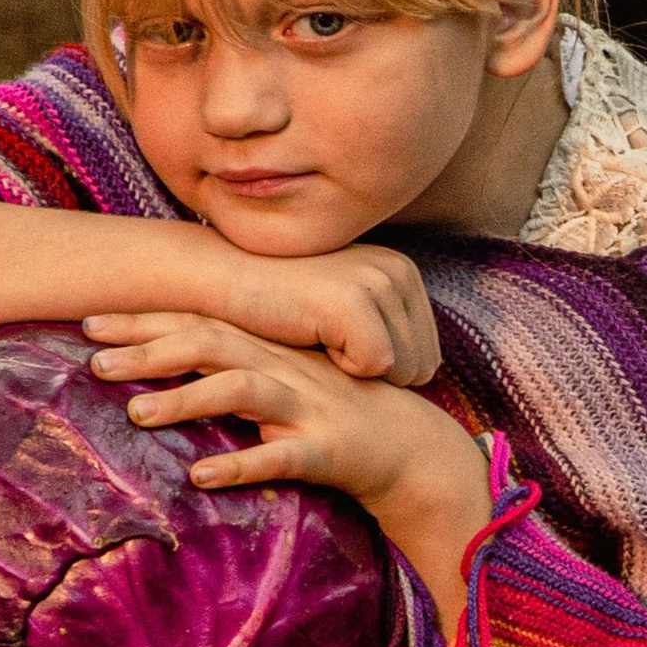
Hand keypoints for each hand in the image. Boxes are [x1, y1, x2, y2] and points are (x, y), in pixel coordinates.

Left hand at [88, 317, 490, 620]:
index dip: (144, 321)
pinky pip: (281, 455)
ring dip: (185, 400)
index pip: (199, 322)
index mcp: (269, 350)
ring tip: (136, 415)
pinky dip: (241, 464)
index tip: (91, 323)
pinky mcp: (327, 448)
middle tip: (92, 362)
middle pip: (210, 343)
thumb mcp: (283, 384)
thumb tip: (164, 369)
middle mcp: (284, 368)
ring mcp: (307, 405)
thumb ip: (232, 370)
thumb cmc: (337, 417)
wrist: (413, 450)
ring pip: (240, 390)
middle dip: (149, 349)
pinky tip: (202, 477)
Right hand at [92, 244, 436, 385]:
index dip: (383, 372)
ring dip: (356, 373)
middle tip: (328, 346)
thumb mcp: (343, 308)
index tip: (338, 345)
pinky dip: (341, 369)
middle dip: (375, 376)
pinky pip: (375, 367)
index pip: (427, 355)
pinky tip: (310, 337)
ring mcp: (378, 283)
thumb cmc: (278, 305)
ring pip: (403, 371)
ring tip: (319, 339)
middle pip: (422, 366)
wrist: (219, 279)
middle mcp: (398, 270)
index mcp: (402, 271)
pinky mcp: (354, 302)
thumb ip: (385, 330)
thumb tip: (427, 374)